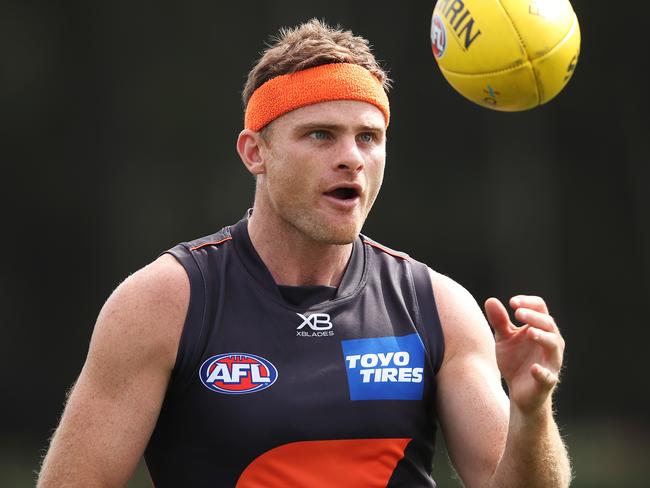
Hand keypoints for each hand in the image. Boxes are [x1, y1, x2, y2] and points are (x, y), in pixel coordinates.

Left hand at [484, 295, 564, 413]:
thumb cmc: (515, 360)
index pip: (541, 309)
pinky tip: (534, 368)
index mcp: (540, 329)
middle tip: (518, 313)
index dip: (529, 302)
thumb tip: (490, 300)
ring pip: (554, 346)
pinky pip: (548, 377)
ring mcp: (550, 362)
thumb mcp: (504, 338)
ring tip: (530, 332)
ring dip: (543, 337)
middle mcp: (550, 342)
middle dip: (534, 317)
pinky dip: (542, 372)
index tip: (512, 302)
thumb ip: (499, 321)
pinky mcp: (547, 381)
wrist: (519, 391)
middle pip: (549, 324)